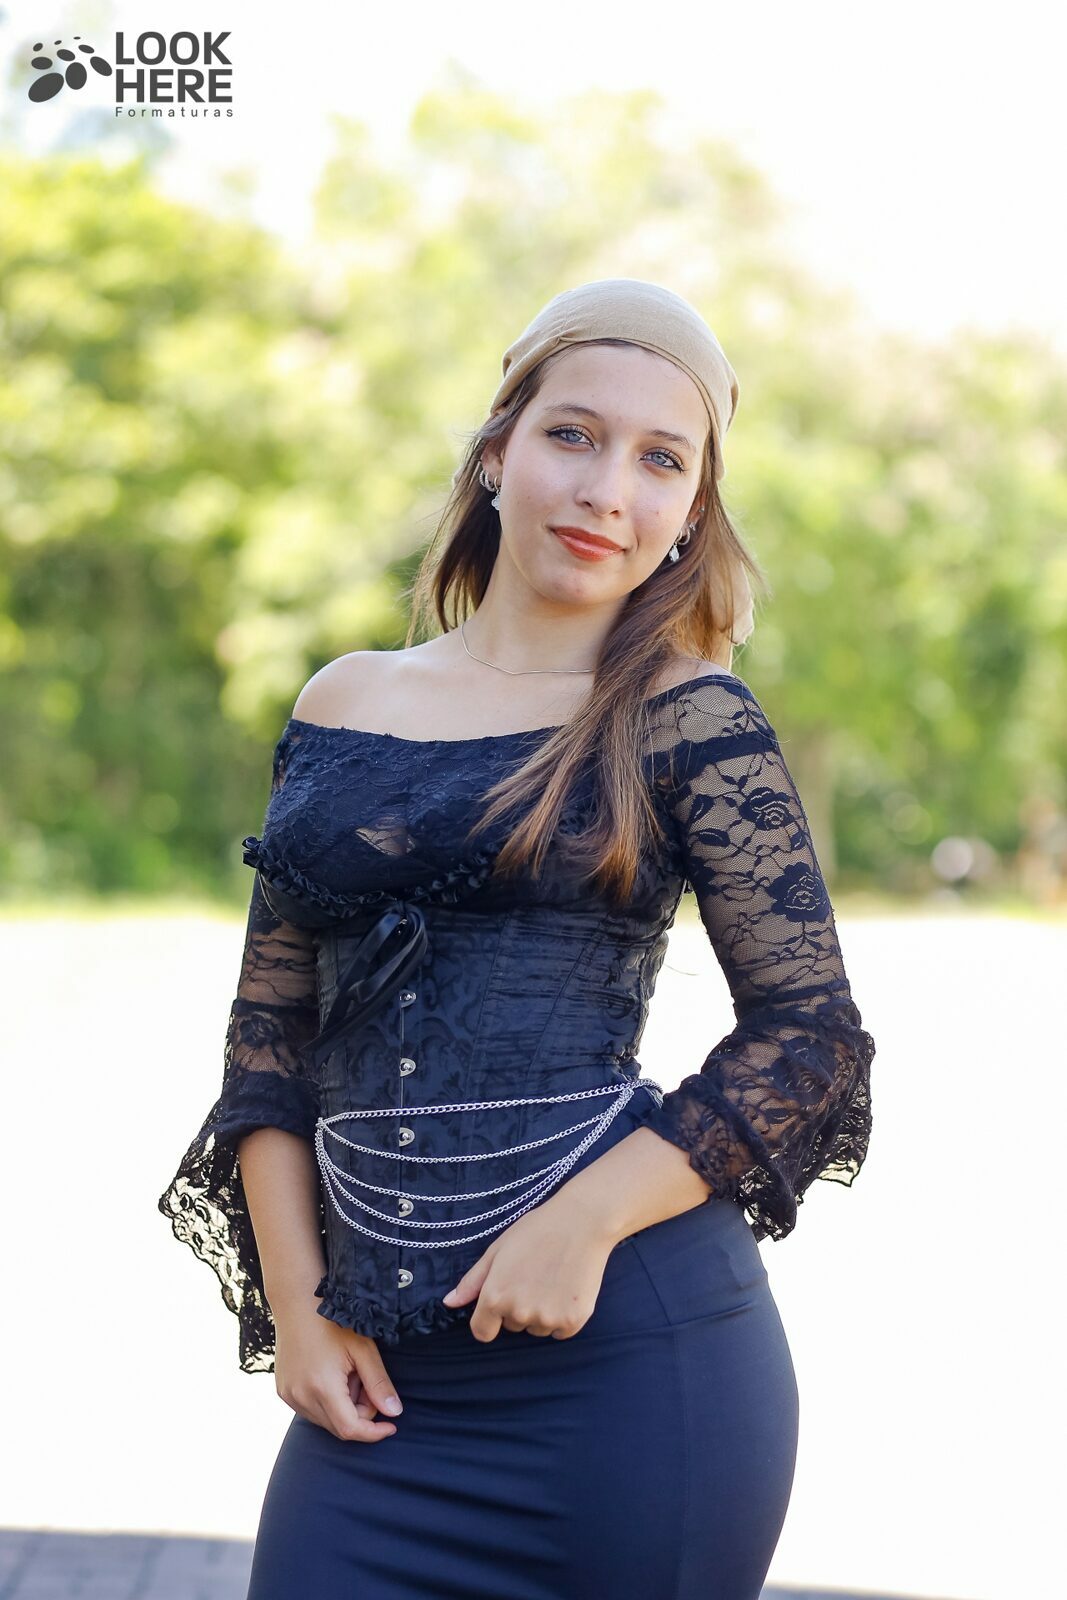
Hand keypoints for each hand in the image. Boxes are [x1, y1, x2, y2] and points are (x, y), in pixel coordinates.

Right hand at [273, 1297, 403, 1442]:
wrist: (297, 1304)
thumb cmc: (333, 1323)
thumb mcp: (363, 1349)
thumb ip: (379, 1383)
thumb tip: (395, 1413)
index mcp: (323, 1387)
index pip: (350, 1429)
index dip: (373, 1433)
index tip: (391, 1426)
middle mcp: (301, 1397)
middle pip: (339, 1427)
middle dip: (360, 1413)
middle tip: (365, 1380)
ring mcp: (290, 1396)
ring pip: (325, 1421)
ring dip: (343, 1407)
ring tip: (346, 1373)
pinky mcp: (284, 1392)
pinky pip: (311, 1411)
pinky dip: (327, 1402)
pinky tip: (330, 1374)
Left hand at [441, 1198, 616, 1342]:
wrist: (583, 1222)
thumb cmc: (537, 1230)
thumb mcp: (498, 1250)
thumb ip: (472, 1281)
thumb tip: (449, 1303)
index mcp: (495, 1296)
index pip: (482, 1332)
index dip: (489, 1318)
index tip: (501, 1302)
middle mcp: (519, 1312)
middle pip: (512, 1326)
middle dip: (518, 1307)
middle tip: (533, 1276)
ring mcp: (547, 1319)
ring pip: (536, 1328)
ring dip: (541, 1312)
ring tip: (552, 1279)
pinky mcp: (572, 1321)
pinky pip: (560, 1331)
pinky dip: (563, 1317)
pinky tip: (567, 1288)